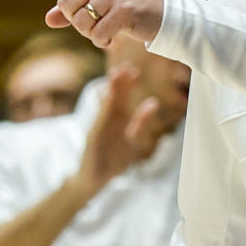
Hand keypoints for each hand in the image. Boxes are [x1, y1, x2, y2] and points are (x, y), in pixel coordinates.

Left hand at [30, 0, 163, 47]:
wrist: (163, 13)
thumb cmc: (127, 7)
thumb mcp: (99, 3)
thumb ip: (74, 10)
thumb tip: (49, 19)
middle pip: (68, 6)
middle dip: (78, 21)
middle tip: (97, 22)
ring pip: (82, 22)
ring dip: (91, 34)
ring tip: (107, 28)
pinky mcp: (124, 9)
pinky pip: (98, 34)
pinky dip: (102, 42)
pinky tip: (113, 37)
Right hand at [68, 66, 169, 199]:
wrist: (92, 178)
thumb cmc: (113, 159)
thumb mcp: (132, 140)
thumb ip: (141, 122)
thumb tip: (153, 103)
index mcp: (118, 120)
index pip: (123, 98)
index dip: (127, 84)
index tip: (133, 71)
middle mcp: (109, 121)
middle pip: (116, 98)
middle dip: (120, 83)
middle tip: (125, 68)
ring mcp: (101, 128)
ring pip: (108, 106)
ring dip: (111, 91)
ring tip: (115, 75)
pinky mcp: (94, 136)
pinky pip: (100, 120)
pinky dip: (104, 109)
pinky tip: (107, 98)